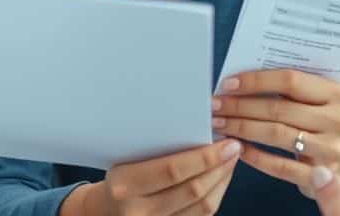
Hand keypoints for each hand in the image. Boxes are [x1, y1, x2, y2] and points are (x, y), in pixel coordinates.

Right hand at [66, 139, 241, 215]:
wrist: (104, 212)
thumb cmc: (120, 177)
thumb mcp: (127, 159)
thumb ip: (158, 149)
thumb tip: (203, 131)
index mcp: (124, 185)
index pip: (172, 170)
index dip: (205, 157)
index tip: (227, 142)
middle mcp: (137, 211)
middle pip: (192, 190)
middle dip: (220, 167)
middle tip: (235, 148)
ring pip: (202, 207)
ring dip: (222, 181)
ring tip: (231, 161)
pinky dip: (216, 195)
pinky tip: (220, 179)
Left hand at [210, 70, 339, 202]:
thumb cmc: (327, 121)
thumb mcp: (322, 99)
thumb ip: (293, 88)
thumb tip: (242, 79)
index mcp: (337, 92)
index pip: (290, 80)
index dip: (255, 81)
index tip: (227, 84)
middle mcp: (338, 119)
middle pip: (279, 109)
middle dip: (240, 106)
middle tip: (215, 105)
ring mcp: (331, 149)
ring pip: (277, 135)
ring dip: (242, 129)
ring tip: (220, 124)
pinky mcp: (321, 175)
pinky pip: (281, 167)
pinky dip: (256, 157)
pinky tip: (238, 149)